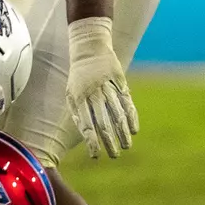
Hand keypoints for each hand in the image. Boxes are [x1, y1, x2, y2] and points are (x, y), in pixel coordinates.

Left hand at [64, 15, 138, 158]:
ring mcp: (108, 87)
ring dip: (122, 132)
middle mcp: (93, 93)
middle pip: (102, 121)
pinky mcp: (120, 82)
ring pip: (117, 114)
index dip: (92, 141)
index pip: (86, 124)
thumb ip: (77, 112)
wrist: (89, 48)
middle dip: (109, 141)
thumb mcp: (70, 92)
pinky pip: (127, 102)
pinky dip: (132, 117)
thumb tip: (85, 134)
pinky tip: (134, 130)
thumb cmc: (78, 76)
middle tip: (114, 155)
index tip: (96, 156)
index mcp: (78, 97)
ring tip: (126, 146)